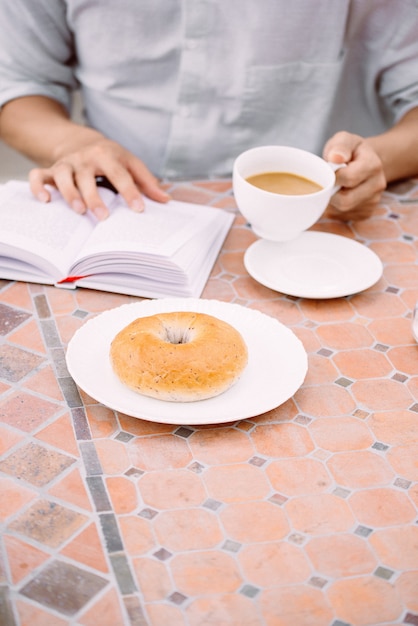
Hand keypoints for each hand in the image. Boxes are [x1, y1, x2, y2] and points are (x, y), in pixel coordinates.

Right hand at [29, 137, 169, 219]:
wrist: (81, 140)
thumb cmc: (111, 158)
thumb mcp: (130, 163)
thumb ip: (147, 182)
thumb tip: (166, 201)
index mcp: (108, 155)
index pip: (120, 174)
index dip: (130, 192)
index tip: (139, 209)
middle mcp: (85, 158)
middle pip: (88, 176)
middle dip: (95, 197)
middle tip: (103, 218)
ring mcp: (66, 163)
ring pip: (63, 176)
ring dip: (69, 193)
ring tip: (78, 211)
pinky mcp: (51, 169)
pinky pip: (38, 176)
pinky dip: (39, 187)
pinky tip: (46, 201)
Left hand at [322, 131, 386, 220]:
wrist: (364, 162)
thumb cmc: (350, 152)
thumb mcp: (344, 140)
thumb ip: (340, 146)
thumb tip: (335, 157)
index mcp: (373, 165)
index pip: (349, 178)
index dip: (333, 176)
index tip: (330, 171)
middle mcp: (378, 185)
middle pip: (345, 201)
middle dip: (331, 193)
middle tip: (329, 183)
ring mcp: (373, 201)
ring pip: (342, 211)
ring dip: (332, 201)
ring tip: (336, 187)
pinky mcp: (366, 213)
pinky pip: (344, 217)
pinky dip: (336, 209)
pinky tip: (340, 195)